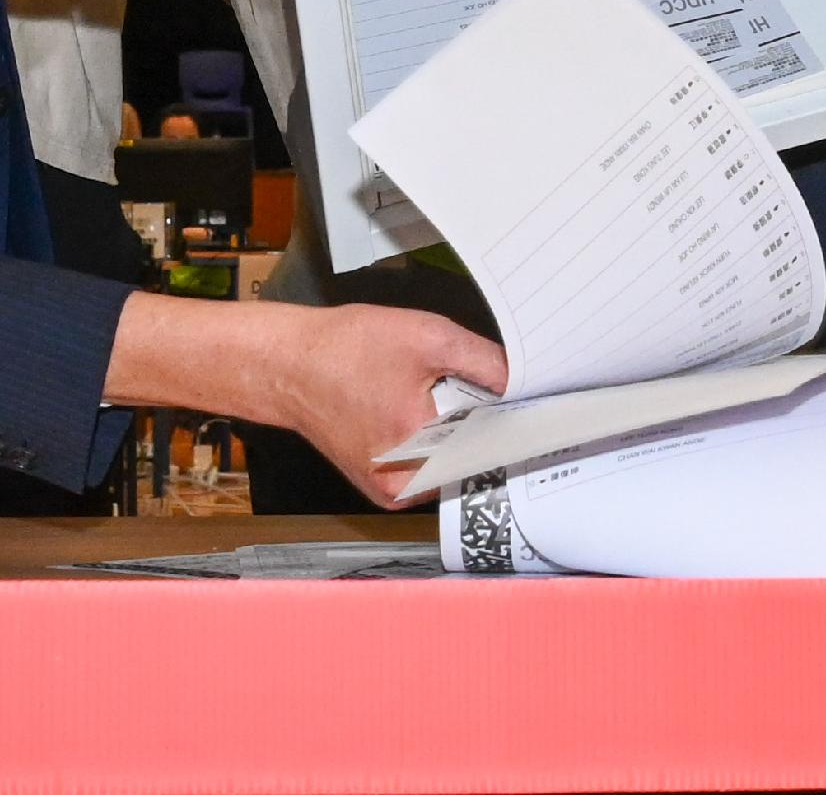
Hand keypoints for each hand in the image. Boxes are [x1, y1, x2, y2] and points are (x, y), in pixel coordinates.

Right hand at [103, 292, 506, 508]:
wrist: (287, 365)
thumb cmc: (341, 350)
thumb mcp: (425, 335)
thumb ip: (482, 360)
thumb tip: (520, 381)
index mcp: (417, 447)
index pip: (492, 447)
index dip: (515, 423)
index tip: (537, 412)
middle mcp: (403, 483)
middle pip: (474, 456)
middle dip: (479, 422)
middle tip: (462, 390)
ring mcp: (390, 491)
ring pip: (451, 464)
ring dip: (455, 434)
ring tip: (425, 397)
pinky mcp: (382, 488)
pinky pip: (427, 470)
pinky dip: (431, 444)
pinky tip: (413, 412)